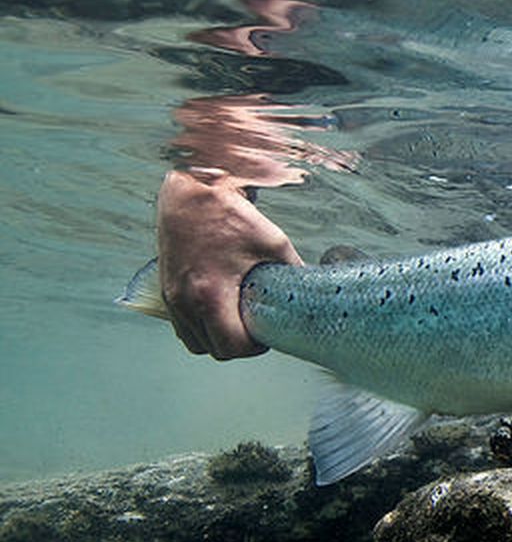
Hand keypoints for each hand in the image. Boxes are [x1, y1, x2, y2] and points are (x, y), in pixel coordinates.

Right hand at [156, 170, 301, 358]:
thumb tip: (316, 290)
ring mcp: (171, 297)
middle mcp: (184, 300)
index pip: (231, 346)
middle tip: (256, 329)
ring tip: (238, 320)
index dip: (254, 347)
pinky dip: (200, 326)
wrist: (193, 191)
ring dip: (217, 338)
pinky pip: (182, 326)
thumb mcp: (274, 244)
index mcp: (210, 293)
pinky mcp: (165, 290)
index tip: (266, 333)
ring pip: (194, 341)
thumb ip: (293, 273)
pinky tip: (219, 310)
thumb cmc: (231, 215)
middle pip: (213, 349)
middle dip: (237, 345)